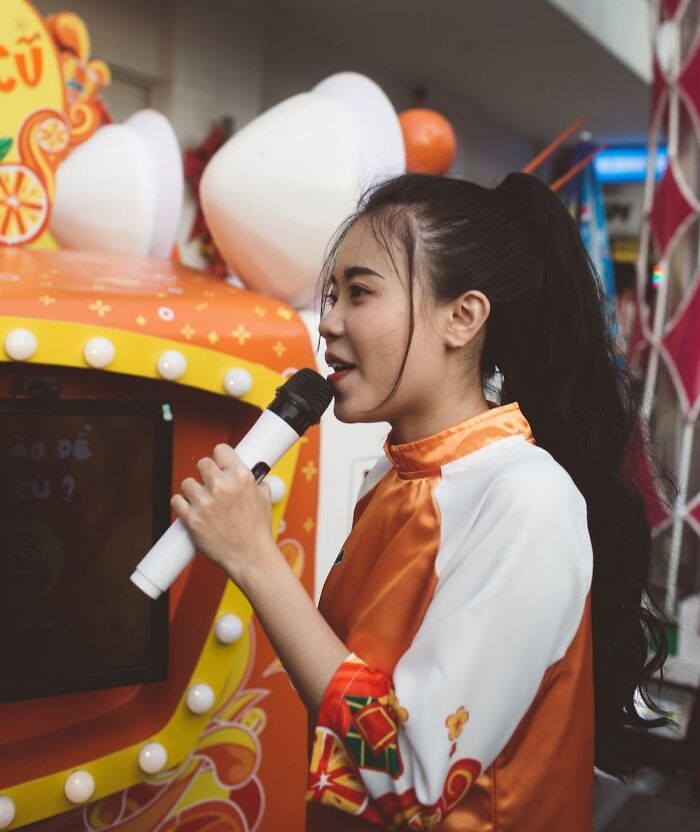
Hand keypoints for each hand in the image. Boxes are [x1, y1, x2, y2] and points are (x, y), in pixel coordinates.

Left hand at [170, 443, 276, 584]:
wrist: (250, 556)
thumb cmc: (257, 530)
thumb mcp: (264, 498)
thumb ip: (253, 482)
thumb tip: (248, 476)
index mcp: (240, 477)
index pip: (220, 450)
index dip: (219, 458)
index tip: (219, 464)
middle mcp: (221, 486)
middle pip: (202, 463)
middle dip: (206, 474)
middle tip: (211, 485)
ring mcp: (204, 502)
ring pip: (187, 483)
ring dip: (193, 490)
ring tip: (202, 501)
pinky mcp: (191, 518)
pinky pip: (176, 500)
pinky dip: (182, 505)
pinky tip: (191, 509)